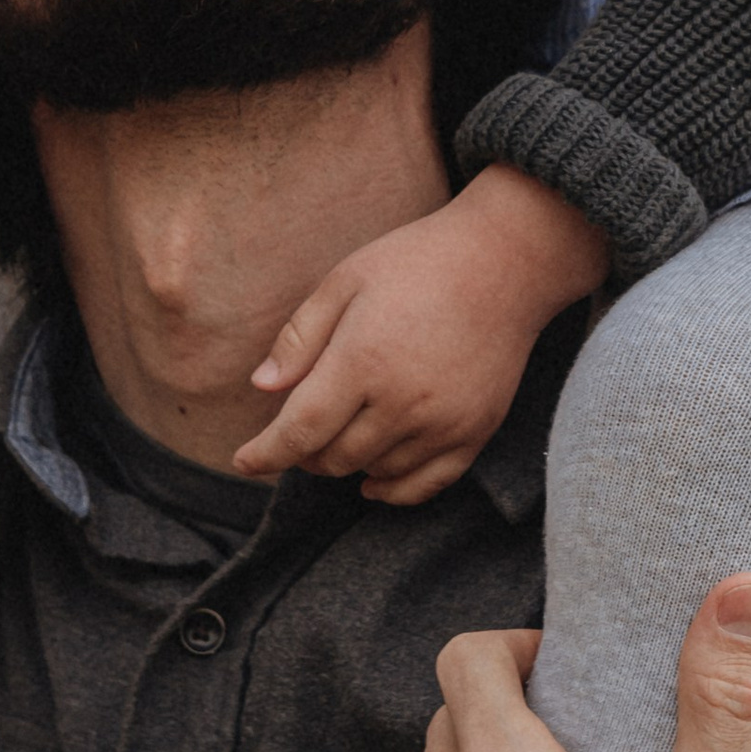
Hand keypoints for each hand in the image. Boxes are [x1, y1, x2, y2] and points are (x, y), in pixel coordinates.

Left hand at [233, 163, 609, 506]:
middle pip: (333, 457)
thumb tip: (262, 388)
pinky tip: (372, 480)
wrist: (506, 261)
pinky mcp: (475, 432)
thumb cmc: (417, 262)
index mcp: (363, 360)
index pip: (300, 430)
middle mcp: (404, 401)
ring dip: (345, 462)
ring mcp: (444, 422)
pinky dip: (392, 490)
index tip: (244, 461)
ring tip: (340, 431)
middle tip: (297, 427)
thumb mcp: (345, 281)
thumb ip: (300, 337)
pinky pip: (425, 485)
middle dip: (303, 452)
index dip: (266, 453)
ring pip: (373, 472)